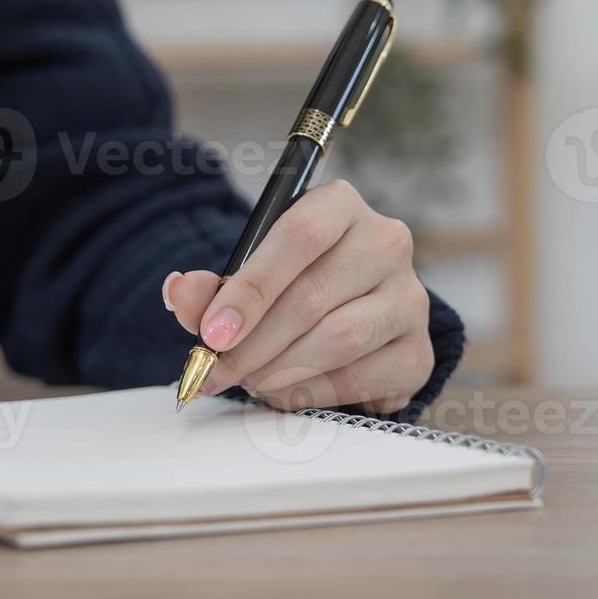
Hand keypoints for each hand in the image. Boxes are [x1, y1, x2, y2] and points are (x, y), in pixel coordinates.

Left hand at [162, 180, 432, 414]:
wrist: (350, 316)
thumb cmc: (291, 287)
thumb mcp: (246, 278)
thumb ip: (209, 289)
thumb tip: (179, 291)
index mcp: (339, 206)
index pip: (300, 234)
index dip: (252, 288)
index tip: (212, 334)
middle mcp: (386, 242)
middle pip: (313, 296)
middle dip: (253, 345)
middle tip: (215, 372)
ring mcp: (410, 298)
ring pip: (339, 339)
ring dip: (280, 370)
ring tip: (249, 380)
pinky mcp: (418, 351)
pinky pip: (361, 378)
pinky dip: (312, 392)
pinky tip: (285, 391)